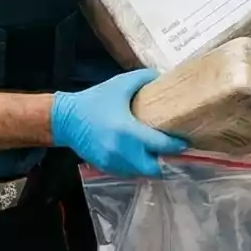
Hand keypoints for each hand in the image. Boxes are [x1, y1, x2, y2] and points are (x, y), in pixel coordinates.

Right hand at [51, 69, 186, 176]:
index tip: (186, 141)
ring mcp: (113, 163)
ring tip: (158, 154)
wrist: (65, 119)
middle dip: (166, 162)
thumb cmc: (94, 100)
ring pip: (142, 173)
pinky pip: (129, 172)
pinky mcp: (106, 168)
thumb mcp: (120, 84)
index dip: (177, 145)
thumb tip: (163, 77)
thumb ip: (144, 78)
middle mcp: (122, 151)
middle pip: (155, 168)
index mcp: (128, 131)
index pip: (161, 145)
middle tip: (172, 151)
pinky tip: (140, 156)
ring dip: (151, 165)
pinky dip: (137, 166)